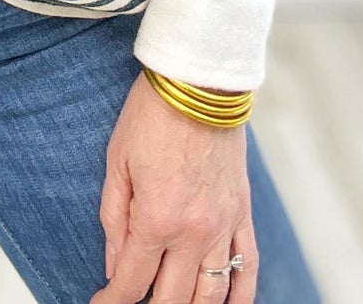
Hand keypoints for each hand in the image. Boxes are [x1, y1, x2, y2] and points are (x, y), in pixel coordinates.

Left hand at [89, 72, 256, 302]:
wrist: (199, 81)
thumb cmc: (152, 114)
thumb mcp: (117, 162)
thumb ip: (114, 220)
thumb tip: (114, 266)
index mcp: (157, 218)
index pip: (133, 281)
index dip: (113, 301)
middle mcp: (194, 232)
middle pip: (173, 298)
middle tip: (132, 301)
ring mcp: (224, 225)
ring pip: (211, 294)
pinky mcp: (243, 213)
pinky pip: (248, 268)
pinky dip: (239, 296)